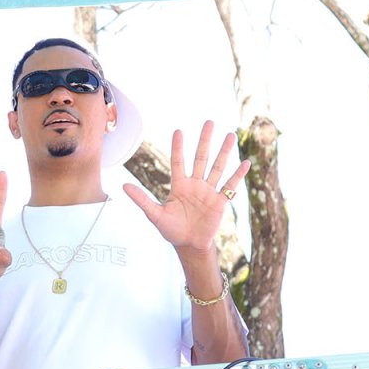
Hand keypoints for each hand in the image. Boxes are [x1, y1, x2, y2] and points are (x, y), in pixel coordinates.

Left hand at [122, 121, 250, 254]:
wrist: (189, 245)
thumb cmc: (171, 230)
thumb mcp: (154, 215)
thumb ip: (141, 199)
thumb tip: (123, 186)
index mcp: (179, 185)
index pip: (178, 161)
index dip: (178, 147)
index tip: (179, 131)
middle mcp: (195, 184)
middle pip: (201, 158)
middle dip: (205, 140)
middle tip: (209, 122)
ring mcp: (209, 191)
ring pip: (217, 167)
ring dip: (224, 152)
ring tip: (231, 135)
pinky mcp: (220, 202)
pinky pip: (230, 185)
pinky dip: (238, 174)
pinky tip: (246, 162)